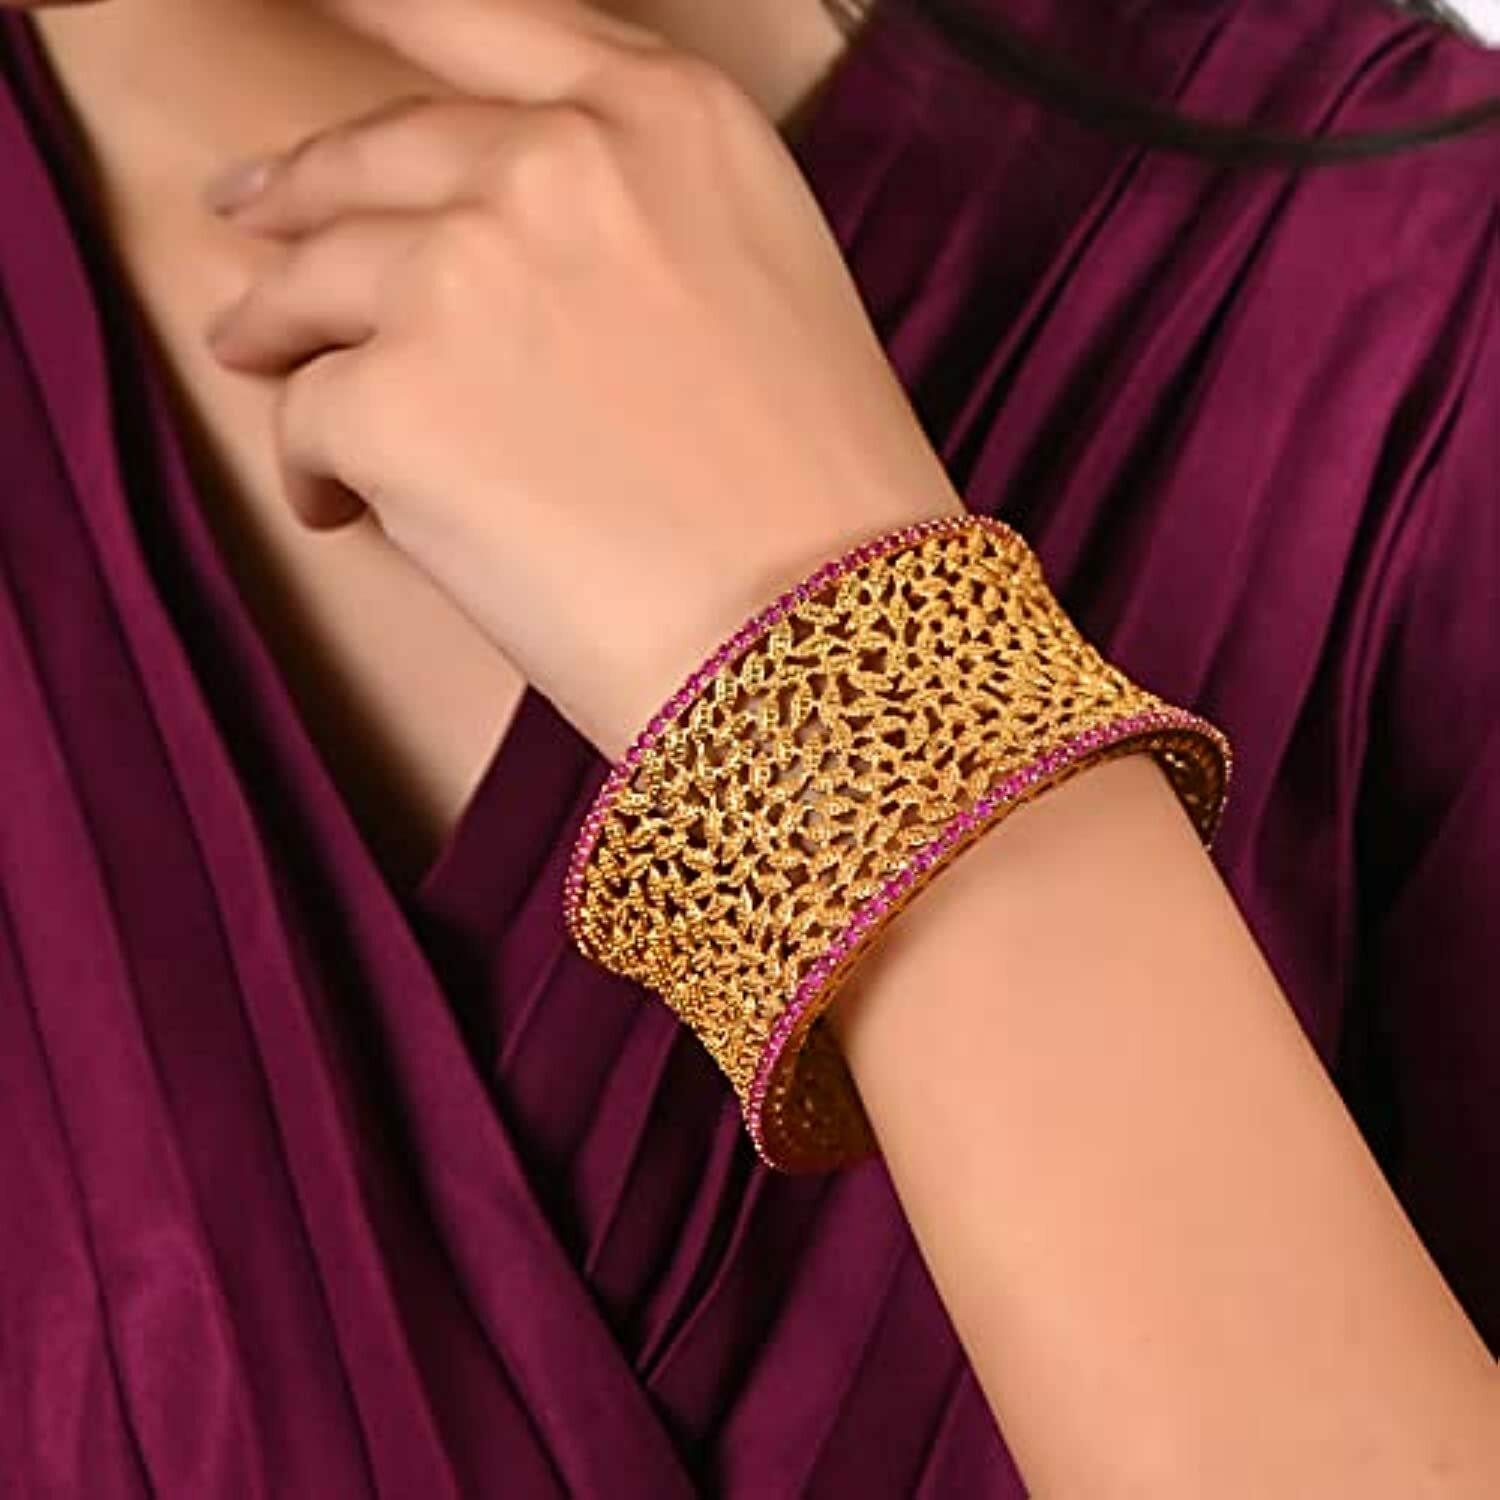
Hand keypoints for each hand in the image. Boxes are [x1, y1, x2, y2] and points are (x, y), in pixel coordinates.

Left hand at [202, 0, 962, 759]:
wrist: (810, 630)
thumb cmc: (812, 491)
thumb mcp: (761, 277)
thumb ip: (634, 210)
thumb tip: (496, 231)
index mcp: (665, 116)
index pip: (479, 21)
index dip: (384, 17)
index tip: (319, 7)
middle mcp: (555, 160)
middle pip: (372, 155)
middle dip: (297, 192)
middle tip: (249, 218)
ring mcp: (462, 272)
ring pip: (309, 281)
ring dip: (278, 330)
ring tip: (261, 366)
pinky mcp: (390, 397)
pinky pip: (303, 420)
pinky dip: (313, 470)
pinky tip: (343, 512)